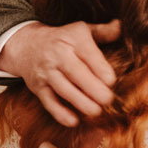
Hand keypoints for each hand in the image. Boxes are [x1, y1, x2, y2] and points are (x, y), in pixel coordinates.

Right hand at [0, 20, 120, 126]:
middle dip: (93, 89)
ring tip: (95, 112)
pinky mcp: (38, 88)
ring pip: (63, 89)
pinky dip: (60, 113)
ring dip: (80, 102)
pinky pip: (49, 102)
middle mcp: (58, 55)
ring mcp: (47, 72)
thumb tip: (121, 26)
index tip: (111, 81)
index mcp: (73, 39)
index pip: (88, 55)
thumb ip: (103, 31)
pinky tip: (73, 121)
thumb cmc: (62, 39)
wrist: (26, 45)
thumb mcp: (81, 30)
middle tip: (107, 100)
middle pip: (76, 73)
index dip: (100, 69)